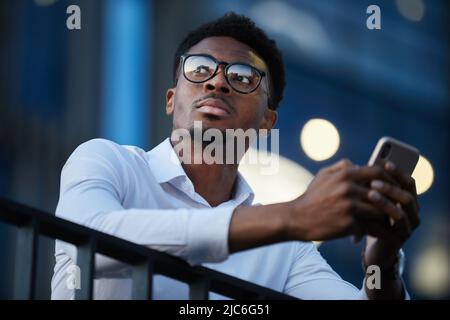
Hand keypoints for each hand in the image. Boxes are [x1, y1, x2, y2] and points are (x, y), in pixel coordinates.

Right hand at [285, 159, 400, 240]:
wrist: (297, 218)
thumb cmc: (311, 197)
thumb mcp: (322, 176)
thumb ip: (341, 167)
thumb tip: (357, 164)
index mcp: (345, 174)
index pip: (378, 172)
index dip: (390, 179)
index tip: (393, 186)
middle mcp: (348, 188)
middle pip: (383, 193)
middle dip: (390, 200)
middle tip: (394, 206)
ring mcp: (349, 206)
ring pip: (378, 211)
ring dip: (381, 217)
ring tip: (381, 222)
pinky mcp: (348, 223)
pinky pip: (367, 226)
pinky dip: (366, 230)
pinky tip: (361, 234)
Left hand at [363, 161, 419, 267]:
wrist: (366, 241)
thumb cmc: (367, 214)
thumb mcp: (368, 197)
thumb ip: (370, 184)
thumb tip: (361, 164)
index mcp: (407, 199)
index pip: (408, 182)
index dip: (398, 172)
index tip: (384, 163)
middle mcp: (412, 212)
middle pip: (408, 194)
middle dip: (391, 186)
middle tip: (373, 181)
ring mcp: (409, 226)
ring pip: (402, 210)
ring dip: (387, 200)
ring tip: (370, 193)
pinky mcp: (400, 238)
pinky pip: (395, 225)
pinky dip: (382, 215)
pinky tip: (369, 209)